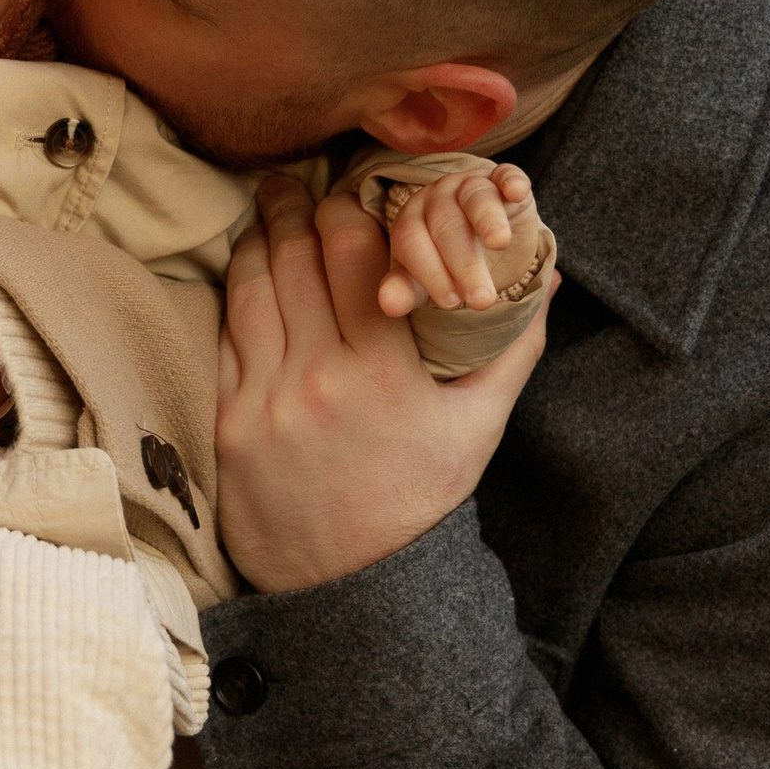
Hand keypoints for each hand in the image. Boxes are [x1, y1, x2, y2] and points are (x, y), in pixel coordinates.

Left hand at [217, 173, 553, 594]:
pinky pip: (226, 333)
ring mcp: (265, 400)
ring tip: (268, 212)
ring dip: (259, 239)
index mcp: (386, 375)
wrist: (350, 589)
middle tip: (296, 179)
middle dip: (296, 207)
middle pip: (297, 256)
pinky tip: (247, 272)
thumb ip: (512, 345)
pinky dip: (236, 293)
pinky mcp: (228, 422)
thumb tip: (543, 273)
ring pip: (252, 286)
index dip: (352, 207)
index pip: (357, 252)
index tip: (352, 191)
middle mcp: (320, 379)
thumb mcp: (478, 427)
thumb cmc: (420, 501)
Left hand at [377, 162, 534, 319]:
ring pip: (475, 198)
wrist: (490, 244)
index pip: (412, 242)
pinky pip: (506, 175)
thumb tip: (388, 305)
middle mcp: (437, 197)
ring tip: (499, 243)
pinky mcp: (503, 179)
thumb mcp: (428, 281)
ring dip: (488, 219)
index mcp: (411, 220)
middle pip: (445, 225)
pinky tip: (516, 192)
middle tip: (482, 299)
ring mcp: (469, 184)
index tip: (452, 303)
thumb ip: (407, 290)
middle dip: (464, 263)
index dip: (431, 272)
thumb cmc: (450, 263)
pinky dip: (511, 181)